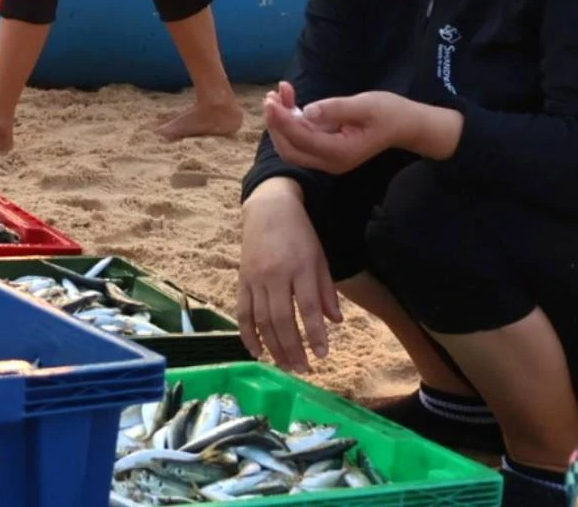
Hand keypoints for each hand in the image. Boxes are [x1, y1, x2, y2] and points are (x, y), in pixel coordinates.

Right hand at [237, 177, 340, 372]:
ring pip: (262, 320)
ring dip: (273, 347)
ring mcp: (255, 278)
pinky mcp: (242, 280)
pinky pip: (242, 312)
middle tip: (302, 369)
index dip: (315, 334)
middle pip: (282, 319)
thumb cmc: (301, 234)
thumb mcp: (320, 257)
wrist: (269, 208)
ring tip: (285, 365)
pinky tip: (257, 352)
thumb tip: (335, 322)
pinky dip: (248, 334)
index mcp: (300, 267)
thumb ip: (326, 290)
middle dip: (293, 348)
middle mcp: (276, 274)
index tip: (323, 355)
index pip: (308, 307)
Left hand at [264, 84, 415, 174]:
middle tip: (271, 98)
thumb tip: (307, 110)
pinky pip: (302, 138)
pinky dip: (291, 121)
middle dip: (276, 124)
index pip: (302, 139)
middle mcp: (330, 161)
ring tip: (277, 94)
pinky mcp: (325, 150)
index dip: (283, 121)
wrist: (405, 125)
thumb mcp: (364, 105)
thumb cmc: (388, 113)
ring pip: (293, 145)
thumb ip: (336, 108)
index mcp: (340, 152)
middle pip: (290, 149)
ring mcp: (327, 158)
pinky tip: (289, 99)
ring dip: (281, 122)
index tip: (272, 101)